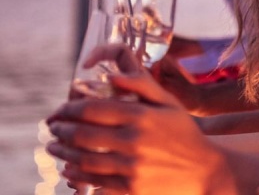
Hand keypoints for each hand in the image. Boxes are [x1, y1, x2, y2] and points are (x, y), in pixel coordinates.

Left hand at [48, 68, 235, 194]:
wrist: (207, 171)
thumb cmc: (184, 133)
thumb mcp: (168, 103)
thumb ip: (140, 84)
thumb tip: (110, 76)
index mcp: (141, 116)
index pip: (92, 110)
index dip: (69, 110)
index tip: (59, 111)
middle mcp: (134, 141)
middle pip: (83, 135)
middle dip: (61, 131)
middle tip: (52, 128)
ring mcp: (132, 167)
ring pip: (84, 160)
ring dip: (63, 154)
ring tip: (53, 148)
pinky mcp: (131, 189)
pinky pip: (95, 182)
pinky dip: (77, 175)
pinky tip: (68, 169)